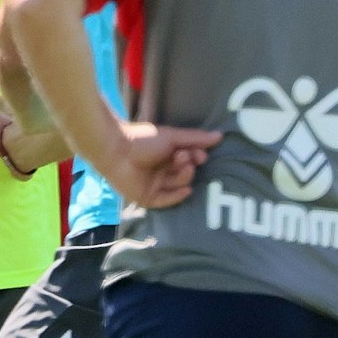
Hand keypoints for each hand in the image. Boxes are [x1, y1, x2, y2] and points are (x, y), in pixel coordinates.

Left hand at [104, 120, 221, 207]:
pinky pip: (165, 201)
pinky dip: (177, 197)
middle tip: (184, 156)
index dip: (197, 158)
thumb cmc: (143, 139)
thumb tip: (220, 136)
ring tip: (179, 161)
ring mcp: (154, 185)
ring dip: (183, 175)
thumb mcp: (172, 137)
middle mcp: (162, 172)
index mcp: (167, 157)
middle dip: (188, 166)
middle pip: (185, 174)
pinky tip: (187, 190)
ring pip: (177, 185)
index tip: (200, 154)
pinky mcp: (146, 197)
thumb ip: (195, 138)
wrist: (116, 149)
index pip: (189, 162)